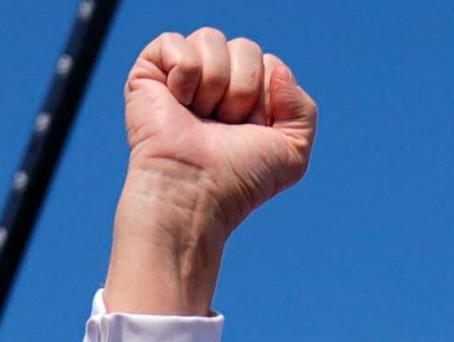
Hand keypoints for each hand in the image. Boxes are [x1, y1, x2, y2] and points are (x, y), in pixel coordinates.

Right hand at [107, 27, 317, 313]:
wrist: (195, 191)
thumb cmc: (238, 180)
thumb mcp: (292, 152)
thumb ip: (303, 108)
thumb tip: (275, 67)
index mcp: (247, 97)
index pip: (270, 64)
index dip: (267, 96)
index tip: (250, 130)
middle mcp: (216, 82)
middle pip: (246, 48)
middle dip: (243, 90)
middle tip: (224, 125)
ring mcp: (183, 75)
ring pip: (212, 39)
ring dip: (215, 85)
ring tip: (200, 116)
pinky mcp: (150, 72)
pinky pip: (176, 42)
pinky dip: (184, 74)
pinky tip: (178, 102)